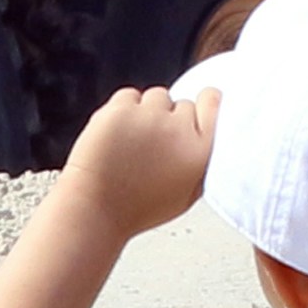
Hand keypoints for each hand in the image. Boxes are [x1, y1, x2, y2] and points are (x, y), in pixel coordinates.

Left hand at [59, 81, 211, 238]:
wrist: (96, 210)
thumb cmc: (138, 207)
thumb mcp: (188, 193)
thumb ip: (203, 159)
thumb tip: (208, 130)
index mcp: (200, 151)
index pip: (212, 101)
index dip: (203, 102)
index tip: (193, 110)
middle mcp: (178, 130)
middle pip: (181, 103)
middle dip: (169, 118)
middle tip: (152, 146)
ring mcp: (149, 117)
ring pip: (155, 97)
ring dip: (146, 112)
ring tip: (132, 143)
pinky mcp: (120, 110)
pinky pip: (127, 97)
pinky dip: (121, 111)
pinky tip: (116, 137)